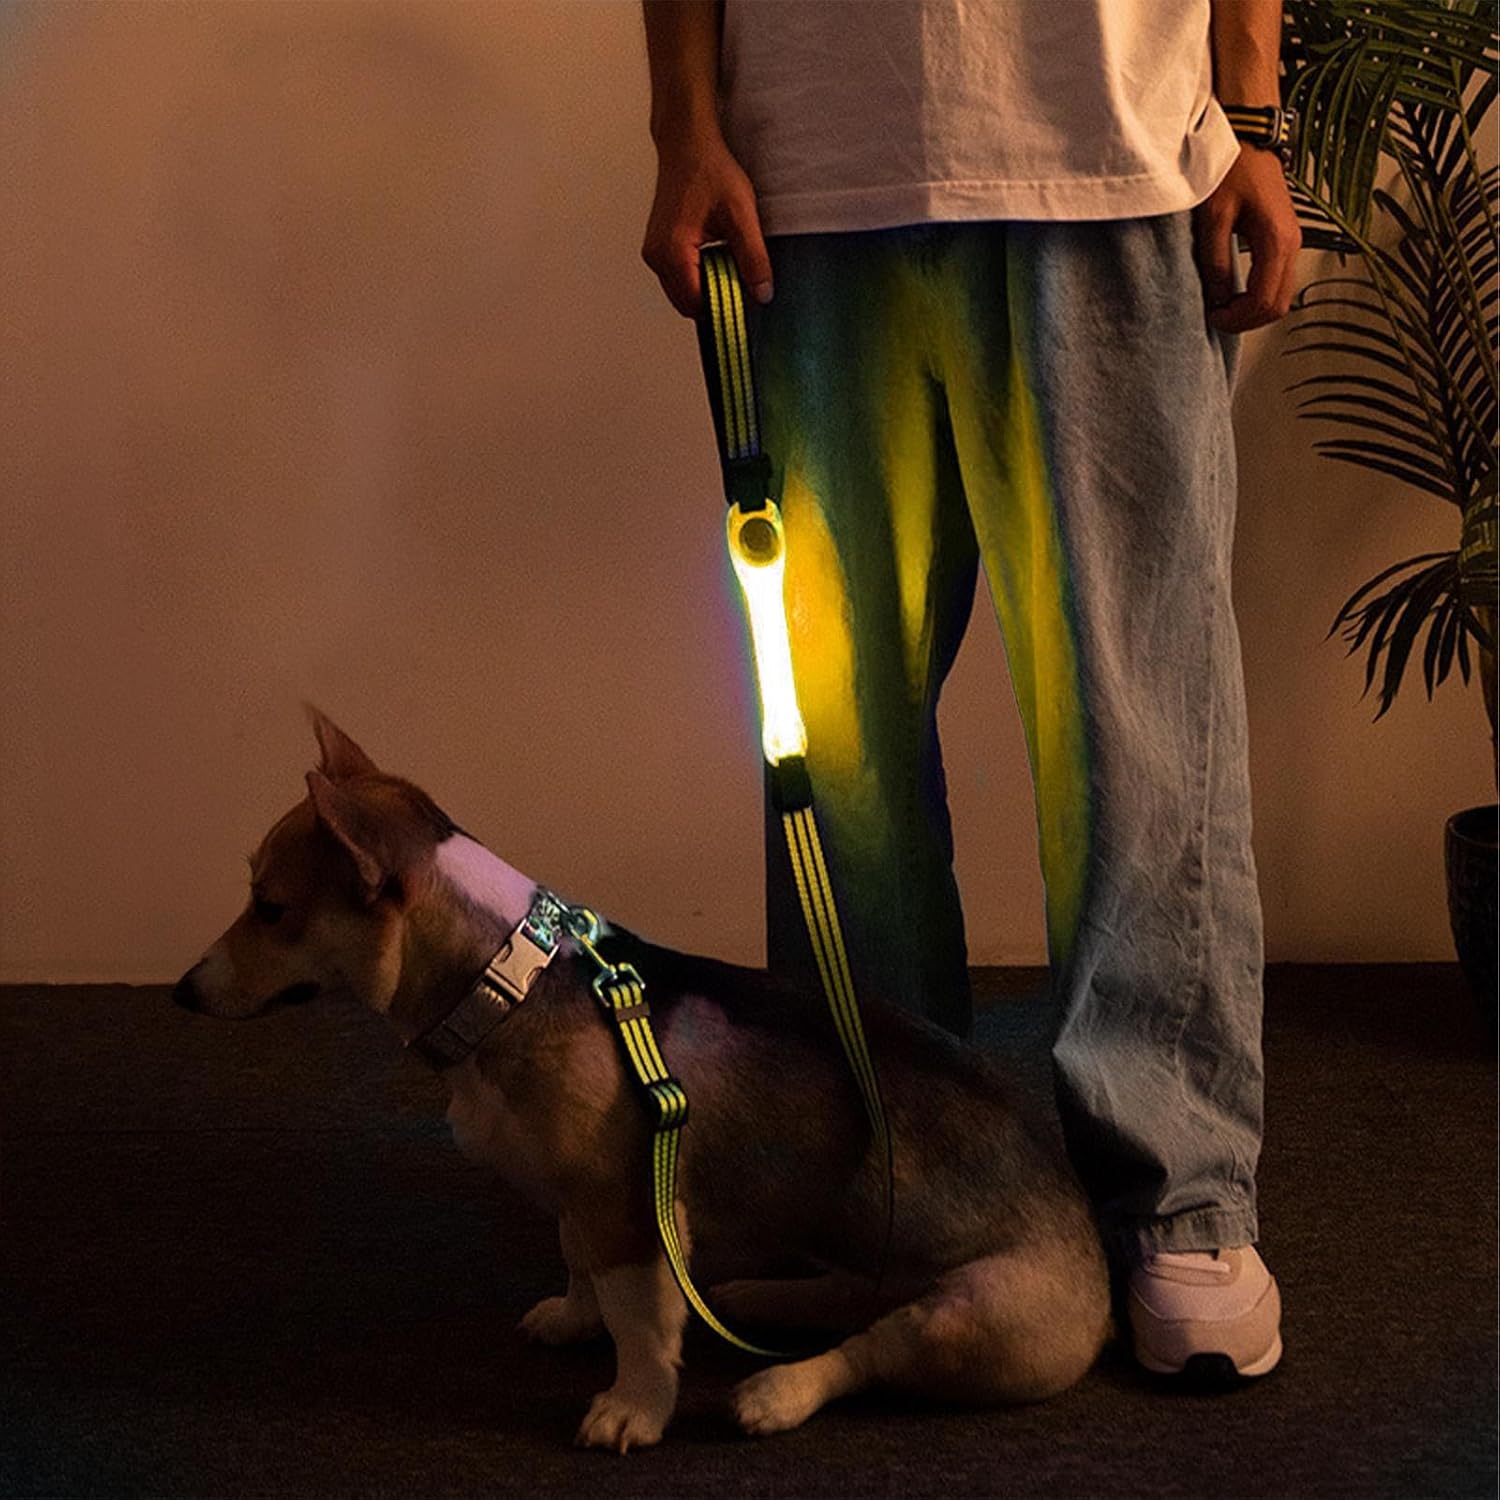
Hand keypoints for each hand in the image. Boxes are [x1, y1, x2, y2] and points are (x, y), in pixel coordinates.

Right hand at [642, 132, 772, 317]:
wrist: (687, 144)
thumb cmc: (709, 171)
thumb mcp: (741, 216)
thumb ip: (753, 258)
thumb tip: (763, 294)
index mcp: (672, 253)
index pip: (698, 304)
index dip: (723, 307)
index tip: (745, 301)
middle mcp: (656, 257)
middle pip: (687, 304)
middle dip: (714, 299)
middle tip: (739, 281)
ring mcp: (653, 253)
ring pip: (682, 292)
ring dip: (706, 287)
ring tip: (727, 262)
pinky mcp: (657, 247)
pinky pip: (677, 277)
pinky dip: (697, 275)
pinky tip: (714, 256)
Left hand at [1192, 146, 1301, 332]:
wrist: (1250, 138)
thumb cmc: (1231, 170)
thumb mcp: (1213, 219)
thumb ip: (1215, 263)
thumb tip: (1218, 300)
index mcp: (1276, 241)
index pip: (1264, 301)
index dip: (1237, 318)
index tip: (1212, 317)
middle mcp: (1293, 244)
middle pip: (1278, 306)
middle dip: (1247, 320)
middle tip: (1216, 316)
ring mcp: (1293, 242)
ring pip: (1281, 296)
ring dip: (1253, 310)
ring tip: (1222, 305)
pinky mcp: (1286, 239)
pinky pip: (1279, 281)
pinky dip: (1259, 295)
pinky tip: (1234, 292)